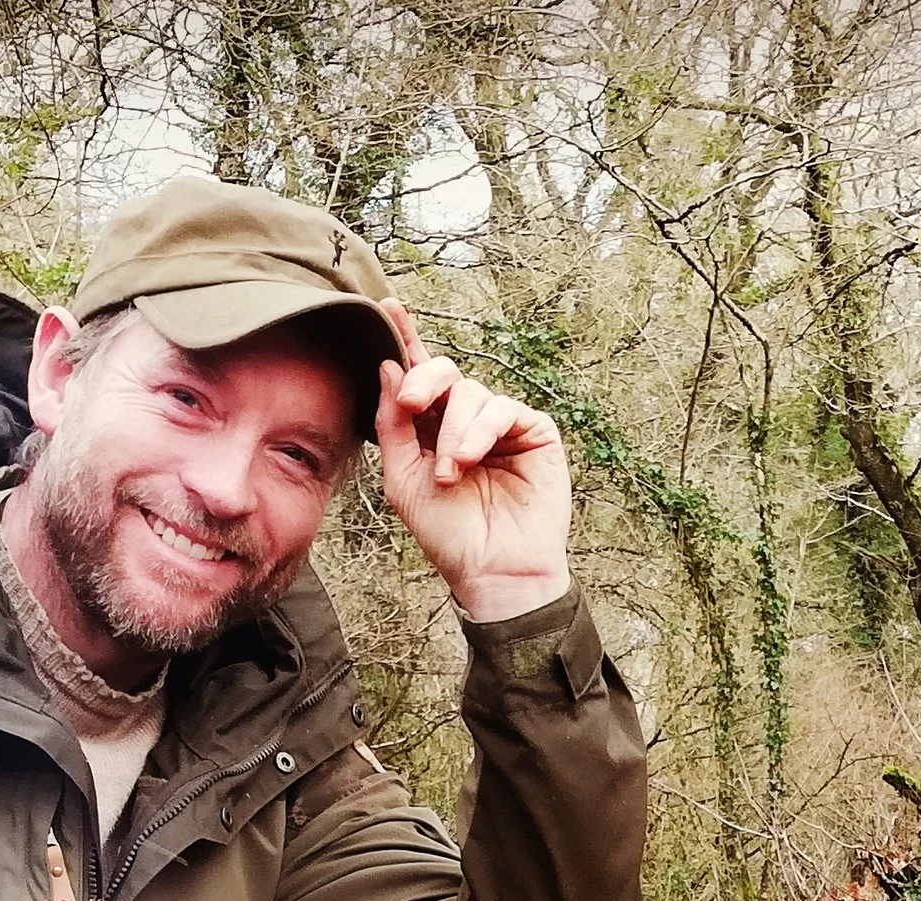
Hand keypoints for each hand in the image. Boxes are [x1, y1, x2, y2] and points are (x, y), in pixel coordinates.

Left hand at [374, 299, 573, 623]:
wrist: (492, 572)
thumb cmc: (448, 536)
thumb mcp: (403, 480)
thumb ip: (393, 426)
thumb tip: (389, 366)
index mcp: (434, 430)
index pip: (419, 377)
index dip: (406, 339)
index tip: (387, 308)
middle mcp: (467, 422)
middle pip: (445, 373)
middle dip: (424, 383)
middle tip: (411, 407)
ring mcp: (502, 425)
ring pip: (472, 394)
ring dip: (454, 432)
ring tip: (450, 473)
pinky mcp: (533, 432)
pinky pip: (502, 409)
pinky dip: (480, 431)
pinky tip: (468, 461)